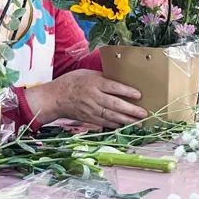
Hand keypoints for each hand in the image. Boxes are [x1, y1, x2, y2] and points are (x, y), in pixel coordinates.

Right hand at [29, 70, 146, 127]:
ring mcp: (91, 109)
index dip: (127, 91)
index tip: (139, 95)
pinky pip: (104, 122)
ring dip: (126, 120)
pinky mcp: (88, 118)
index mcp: (94, 82)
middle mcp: (93, 97)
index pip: (113, 87)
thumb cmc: (71, 82)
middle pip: (115, 104)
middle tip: (143, 113)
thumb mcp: (87, 73)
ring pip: (111, 116)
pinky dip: (115, 124)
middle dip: (131, 110)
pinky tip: (124, 125)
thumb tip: (119, 80)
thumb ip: (102, 77)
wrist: (54, 98)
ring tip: (138, 122)